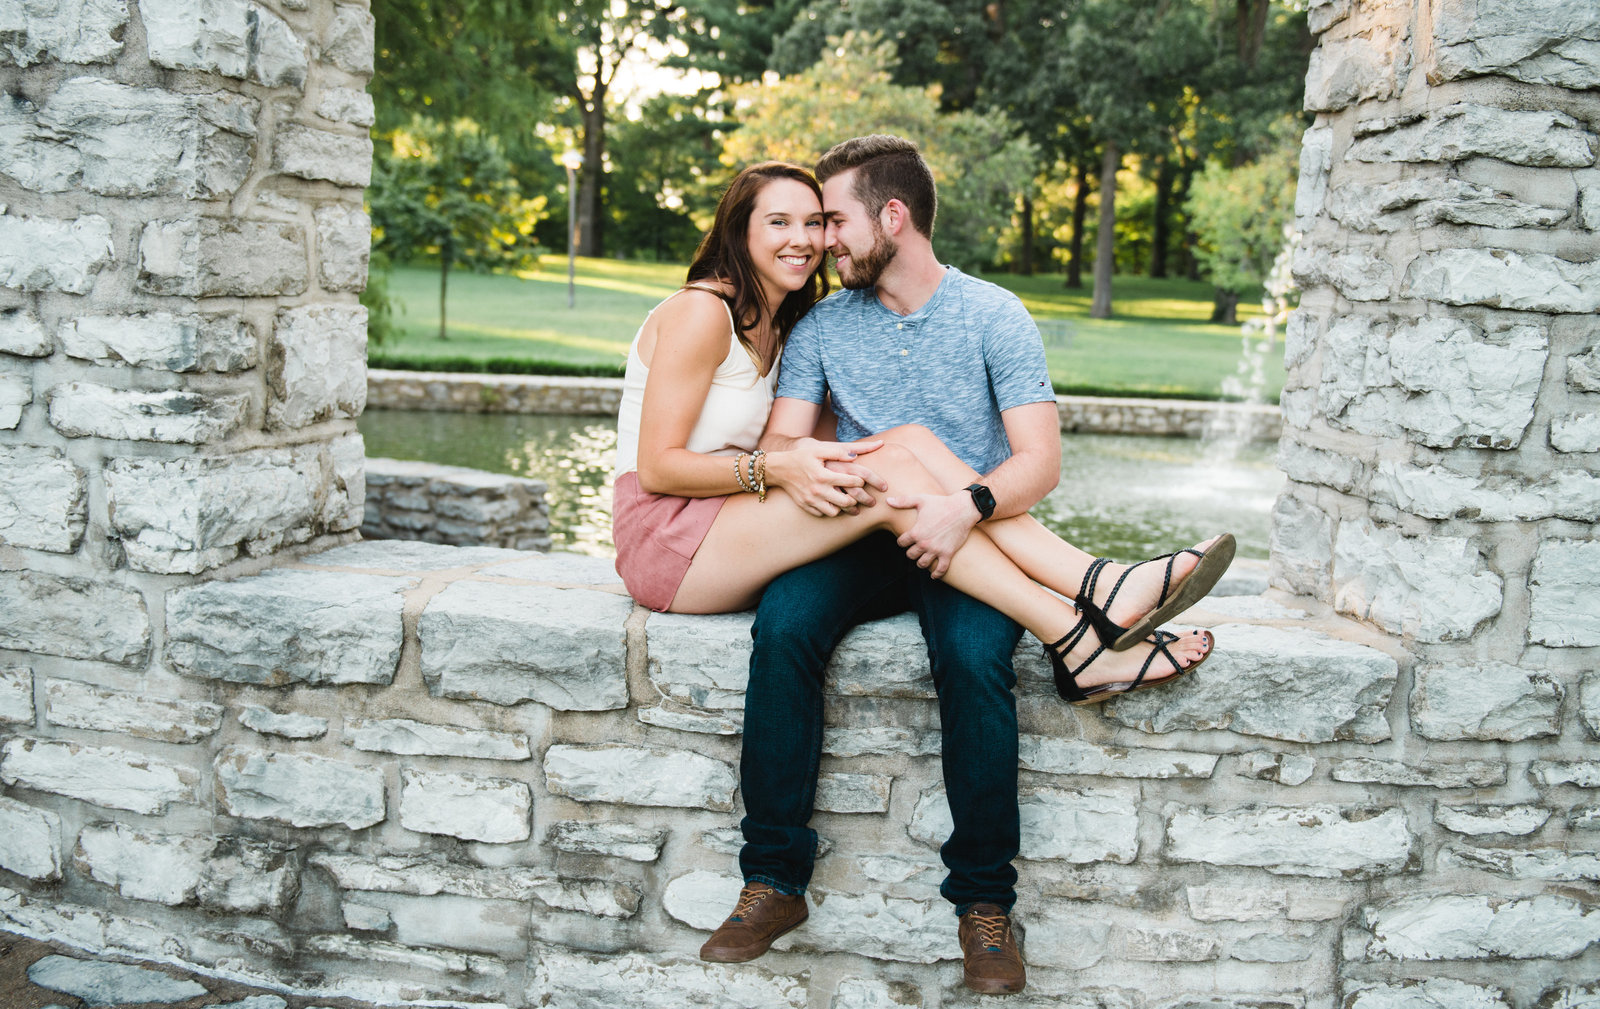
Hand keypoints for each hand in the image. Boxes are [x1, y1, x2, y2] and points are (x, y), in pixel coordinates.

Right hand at [765, 438, 882, 516]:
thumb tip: (855, 456)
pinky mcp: (806, 506)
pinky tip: (834, 503)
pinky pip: (823, 514)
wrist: (778, 468)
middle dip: (859, 500)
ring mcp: (811, 500)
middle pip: (846, 502)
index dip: (862, 481)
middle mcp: (818, 490)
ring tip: (850, 501)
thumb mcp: (817, 449)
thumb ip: (837, 452)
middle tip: (867, 499)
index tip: (864, 480)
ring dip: (844, 507)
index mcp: (823, 475)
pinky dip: (830, 510)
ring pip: (835, 512)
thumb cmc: (800, 456)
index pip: (851, 481)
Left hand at [887, 490, 979, 578]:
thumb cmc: (941, 503)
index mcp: (916, 532)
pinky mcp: (948, 553)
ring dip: (921, 562)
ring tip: (923, 559)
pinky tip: (934, 575)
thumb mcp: (921, 500)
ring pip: (923, 564)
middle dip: (911, 552)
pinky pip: (941, 569)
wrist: (962, 509)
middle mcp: (924, 543)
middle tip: (914, 549)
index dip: (902, 541)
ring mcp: (936, 550)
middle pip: (910, 555)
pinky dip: (937, 574)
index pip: (901, 543)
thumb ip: (903, 501)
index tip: (905, 540)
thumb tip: (888, 500)